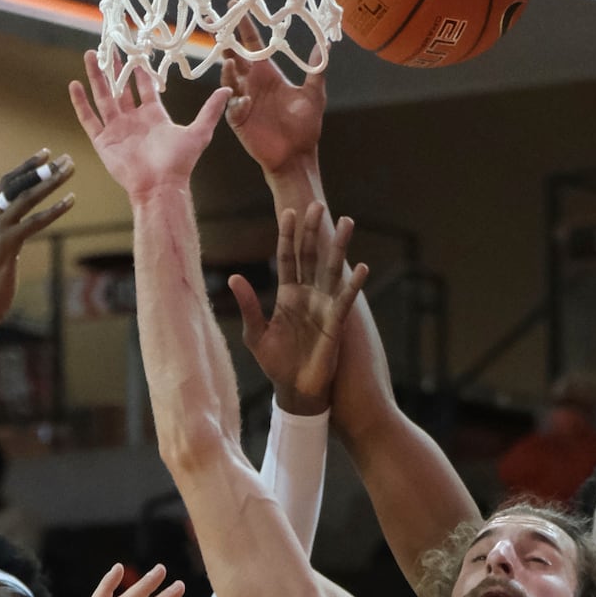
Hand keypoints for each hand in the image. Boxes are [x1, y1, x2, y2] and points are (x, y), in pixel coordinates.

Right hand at [0, 148, 75, 328]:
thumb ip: (7, 235)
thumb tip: (20, 228)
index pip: (7, 183)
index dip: (26, 167)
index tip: (45, 154)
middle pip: (19, 184)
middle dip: (43, 169)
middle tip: (66, 159)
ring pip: (27, 198)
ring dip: (51, 181)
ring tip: (70, 170)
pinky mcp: (7, 244)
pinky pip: (34, 222)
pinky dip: (54, 210)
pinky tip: (71, 201)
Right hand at [69, 51, 228, 204]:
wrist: (160, 186)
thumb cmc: (179, 163)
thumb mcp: (199, 132)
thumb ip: (211, 110)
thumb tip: (230, 90)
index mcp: (153, 116)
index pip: (144, 87)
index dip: (140, 70)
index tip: (136, 50)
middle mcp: (134, 121)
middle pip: (121, 88)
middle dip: (115, 67)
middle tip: (109, 46)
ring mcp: (117, 130)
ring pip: (103, 97)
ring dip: (96, 77)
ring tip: (89, 56)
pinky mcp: (104, 142)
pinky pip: (89, 119)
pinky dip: (81, 103)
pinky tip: (74, 85)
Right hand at [220, 40, 326, 183]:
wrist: (297, 155)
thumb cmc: (305, 126)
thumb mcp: (314, 94)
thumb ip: (317, 69)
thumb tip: (325, 45)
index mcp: (267, 73)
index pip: (252, 44)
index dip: (244, 26)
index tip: (235, 5)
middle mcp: (252, 83)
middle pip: (234, 58)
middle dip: (225, 44)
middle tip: (219, 29)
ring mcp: (243, 101)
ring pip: (228, 80)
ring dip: (227, 71)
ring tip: (229, 63)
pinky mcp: (239, 120)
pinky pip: (232, 108)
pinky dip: (236, 102)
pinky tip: (244, 101)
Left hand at [228, 203, 368, 414]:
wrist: (296, 391)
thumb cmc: (275, 363)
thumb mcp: (255, 335)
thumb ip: (249, 306)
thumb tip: (234, 278)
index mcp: (286, 294)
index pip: (287, 257)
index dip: (288, 235)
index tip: (290, 212)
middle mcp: (307, 295)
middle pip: (311, 255)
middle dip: (314, 231)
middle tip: (319, 205)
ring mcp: (323, 306)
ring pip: (331, 269)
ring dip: (339, 247)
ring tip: (347, 222)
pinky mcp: (335, 323)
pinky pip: (345, 300)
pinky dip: (353, 284)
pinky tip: (361, 268)